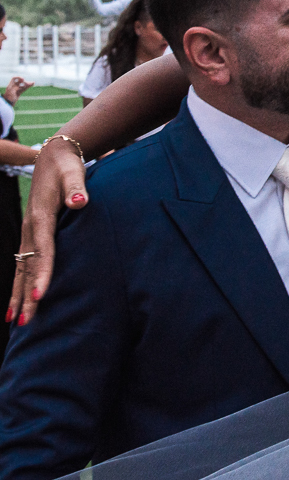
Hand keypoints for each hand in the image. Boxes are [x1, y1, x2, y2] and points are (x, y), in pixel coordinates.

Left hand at [3, 77, 32, 104]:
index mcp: (10, 85)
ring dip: (27, 84)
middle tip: (30, 83)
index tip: (23, 79)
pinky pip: (23, 89)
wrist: (7, 104)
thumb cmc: (8, 98)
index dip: (19, 78)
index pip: (14, 79)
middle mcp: (13, 87)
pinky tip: (31, 85)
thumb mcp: (11, 92)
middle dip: (25, 81)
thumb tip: (21, 84)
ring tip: (33, 83)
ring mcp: (16, 90)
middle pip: (19, 82)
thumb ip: (16, 87)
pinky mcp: (19, 93)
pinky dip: (27, 87)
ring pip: (22, 85)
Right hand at [8, 138, 88, 325]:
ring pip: (22, 268)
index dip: (41, 273)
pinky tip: (19, 300)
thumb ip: (77, 187)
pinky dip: (21, 282)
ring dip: (19, 294)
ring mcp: (28, 232)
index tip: (41, 295)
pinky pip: (24, 262)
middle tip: (25, 322)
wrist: (53, 157)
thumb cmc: (67, 167)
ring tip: (16, 321)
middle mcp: (30, 228)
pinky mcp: (31, 234)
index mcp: (41, 217)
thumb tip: (80, 201)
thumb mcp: (74, 173)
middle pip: (27, 266)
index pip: (43, 250)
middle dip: (26, 294)